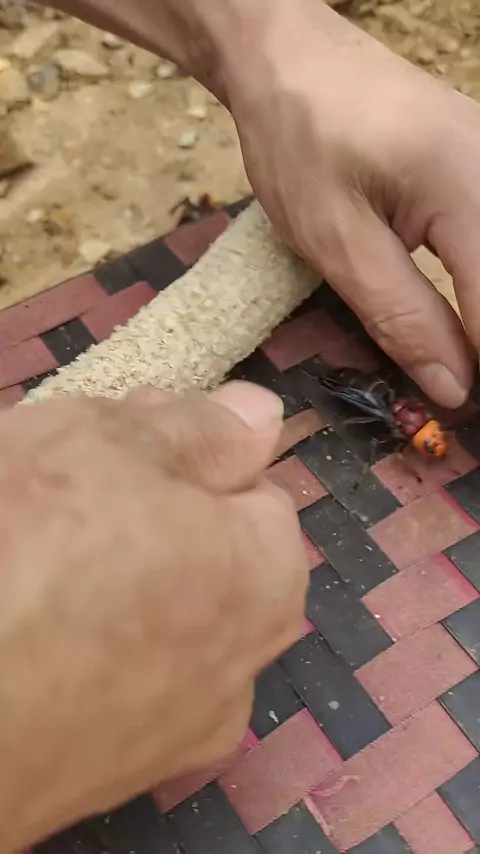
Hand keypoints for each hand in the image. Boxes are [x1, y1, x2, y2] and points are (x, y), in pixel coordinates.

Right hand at [0, 383, 306, 849]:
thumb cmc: (22, 549)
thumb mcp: (108, 446)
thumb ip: (200, 431)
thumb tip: (263, 418)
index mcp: (264, 581)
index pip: (255, 492)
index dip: (190, 451)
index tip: (129, 431)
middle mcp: (240, 670)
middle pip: (209, 560)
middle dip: (154, 510)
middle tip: (74, 478)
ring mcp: (176, 734)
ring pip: (162, 622)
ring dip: (119, 578)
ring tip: (42, 549)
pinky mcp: (110, 776)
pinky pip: (117, 680)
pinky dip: (88, 645)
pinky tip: (31, 623)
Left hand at [225, 0, 479, 408]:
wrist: (291, 61)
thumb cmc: (301, 141)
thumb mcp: (337, 241)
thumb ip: (402, 317)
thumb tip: (456, 388)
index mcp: (473, 192)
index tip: (463, 423)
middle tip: (458, 400)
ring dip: (477, 326)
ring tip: (458, 374)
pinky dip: (476, 292)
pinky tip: (461, 325)